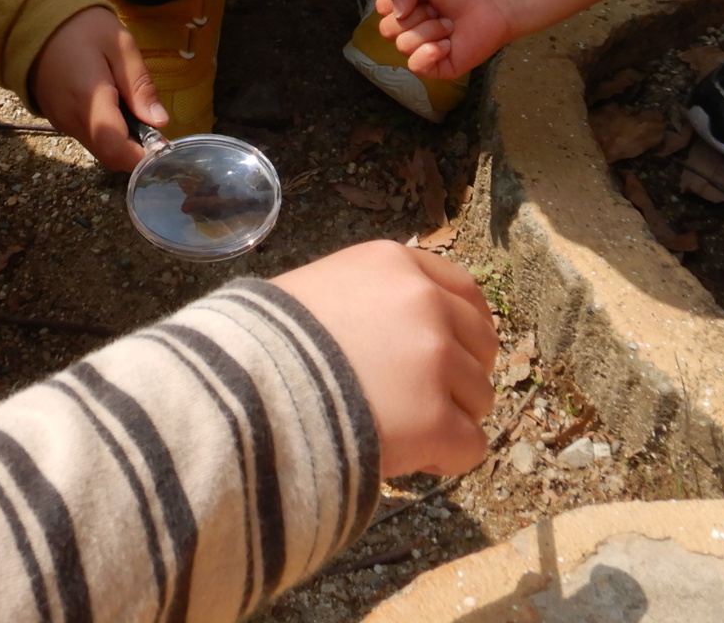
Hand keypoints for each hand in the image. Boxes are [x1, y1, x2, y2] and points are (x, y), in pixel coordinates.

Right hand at [30, 7, 166, 171]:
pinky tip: (116, 111)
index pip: (115, 148)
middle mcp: (71, 119)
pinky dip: (106, 134)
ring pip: (98, 148)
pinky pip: (87, 136)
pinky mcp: (57, 118)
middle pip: (108, 155)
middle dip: (135, 153)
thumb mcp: (120, 46)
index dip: (142, 158)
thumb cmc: (82, 27)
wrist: (34, 19)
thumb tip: (160, 122)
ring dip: (121, 143)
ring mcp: (61, 121)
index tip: (164, 149)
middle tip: (157, 131)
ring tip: (138, 116)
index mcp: (89, 100)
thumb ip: (139, 85)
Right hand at [271, 241, 495, 477]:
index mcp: (396, 264)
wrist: (242, 389)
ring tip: (403, 432)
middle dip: (462, 375)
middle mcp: (425, 303)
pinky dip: (447, 459)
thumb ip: (368, 298)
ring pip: (479, 398)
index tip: (455, 354)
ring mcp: (435, 361)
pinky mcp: (436, 419)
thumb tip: (390, 329)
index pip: (464, 289)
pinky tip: (410, 459)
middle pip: (481, 345)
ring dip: (451, 418)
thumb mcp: (319, 289)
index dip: (465, 327)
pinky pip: (471, 447)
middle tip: (424, 401)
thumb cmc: (263, 340)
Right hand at [377, 0, 517, 79]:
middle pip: (387, 30)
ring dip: (429, 31)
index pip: (381, 10)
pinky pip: (416, 66)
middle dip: (415, 16)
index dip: (396, 2)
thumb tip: (395, 12)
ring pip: (403, 45)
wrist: (492, 3)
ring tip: (450, 25)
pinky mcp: (436, 68)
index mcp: (404, 8)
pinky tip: (448, 45)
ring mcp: (421, 50)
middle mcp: (410, 30)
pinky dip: (430, 52)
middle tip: (439, 11)